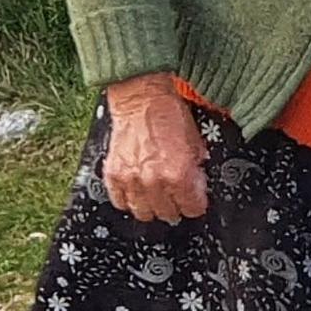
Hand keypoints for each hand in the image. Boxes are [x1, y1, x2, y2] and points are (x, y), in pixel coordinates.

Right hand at [99, 74, 211, 223]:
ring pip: (143, 213)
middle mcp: (155, 181)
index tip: (194, 197)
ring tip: (156, 196)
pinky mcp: (114, 175)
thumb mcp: (196, 141)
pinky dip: (128, 199)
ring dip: (152, 207)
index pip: (193, 208)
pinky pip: (119, 201)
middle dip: (176, 205)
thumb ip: (197, 168)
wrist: (141, 97)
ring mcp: (132, 180)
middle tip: (176, 194)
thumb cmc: (168, 112)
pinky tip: (136, 191)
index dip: (196, 202)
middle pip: (168, 214)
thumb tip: (197, 184)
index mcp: (180, 174)